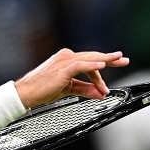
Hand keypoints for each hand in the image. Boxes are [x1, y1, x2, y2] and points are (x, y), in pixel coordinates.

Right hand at [15, 48, 129, 108]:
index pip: (89, 62)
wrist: (26, 93)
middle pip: (92, 57)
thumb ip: (85, 89)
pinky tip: (102, 65)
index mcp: (67, 60)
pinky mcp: (62, 69)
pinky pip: (81, 65)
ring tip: (118, 60)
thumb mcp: (69, 90)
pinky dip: (92, 65)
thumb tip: (101, 93)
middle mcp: (66, 57)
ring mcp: (64, 61)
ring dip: (105, 61)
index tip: (112, 73)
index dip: (102, 68)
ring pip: (89, 59)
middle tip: (124, 59)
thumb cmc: (42, 90)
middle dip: (110, 59)